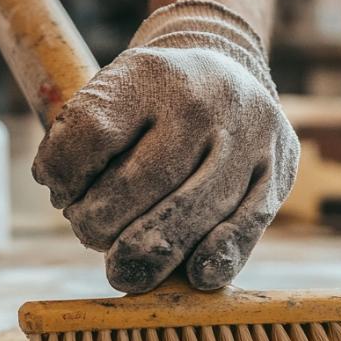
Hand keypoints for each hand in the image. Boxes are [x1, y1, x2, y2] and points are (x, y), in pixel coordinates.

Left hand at [32, 0, 298, 292]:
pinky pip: (247, 224)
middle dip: (102, 224)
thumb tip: (70, 200)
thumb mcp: (112, 93)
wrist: (227, 66)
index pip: (93, 133)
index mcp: (150, 73)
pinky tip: (195, 274)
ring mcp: (248, 135)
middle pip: (143, 182)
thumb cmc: (153, 101)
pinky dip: (217, 256)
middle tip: (89, 233)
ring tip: (123, 268)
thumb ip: (82, 139)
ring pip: (192, 211)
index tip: (61, 193)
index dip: (65, 176)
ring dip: (148, 252)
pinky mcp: (278, 169)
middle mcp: (204, 100)